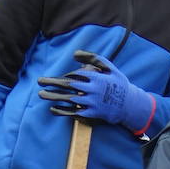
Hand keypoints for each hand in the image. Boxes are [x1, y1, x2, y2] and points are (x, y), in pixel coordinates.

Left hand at [37, 49, 152, 131]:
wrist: (130, 105)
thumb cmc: (118, 84)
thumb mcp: (110, 67)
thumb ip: (93, 59)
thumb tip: (75, 54)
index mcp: (96, 77)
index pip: (76, 74)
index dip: (66, 75)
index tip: (60, 77)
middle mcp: (93, 90)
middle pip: (68, 85)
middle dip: (53, 83)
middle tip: (40, 81)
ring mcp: (92, 103)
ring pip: (68, 99)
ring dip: (54, 96)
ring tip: (41, 94)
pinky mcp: (92, 114)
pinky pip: (74, 112)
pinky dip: (63, 111)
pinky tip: (53, 108)